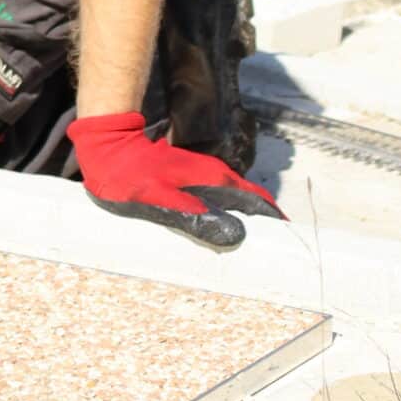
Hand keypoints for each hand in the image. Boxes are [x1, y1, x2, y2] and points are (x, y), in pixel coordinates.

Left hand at [67, 110, 283, 251]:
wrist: (109, 147)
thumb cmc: (130, 177)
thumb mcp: (160, 200)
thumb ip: (195, 217)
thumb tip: (234, 235)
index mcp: (214, 181)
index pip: (257, 201)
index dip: (275, 221)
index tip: (290, 242)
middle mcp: (215, 176)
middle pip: (251, 201)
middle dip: (267, 224)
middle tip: (279, 253)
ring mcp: (203, 175)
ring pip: (235, 199)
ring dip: (249, 219)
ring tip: (258, 246)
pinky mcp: (190, 178)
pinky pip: (219, 197)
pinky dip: (230, 213)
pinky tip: (225, 228)